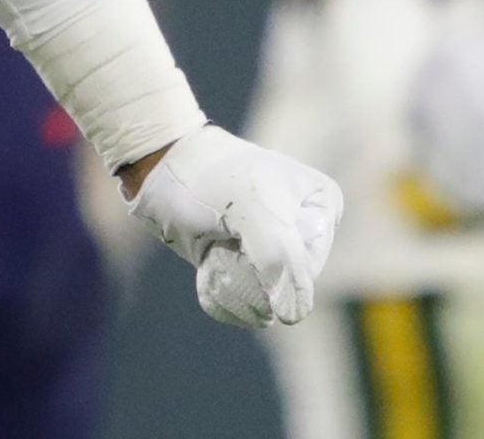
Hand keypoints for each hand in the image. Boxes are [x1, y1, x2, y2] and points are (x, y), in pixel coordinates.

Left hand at [126, 125, 341, 327]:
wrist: (160, 167)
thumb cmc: (210, 178)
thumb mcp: (252, 211)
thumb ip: (281, 261)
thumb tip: (294, 315)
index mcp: (323, 208)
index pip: (307, 270)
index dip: (271, 263)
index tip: (242, 229)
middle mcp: (304, 231)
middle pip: (287, 291)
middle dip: (250, 279)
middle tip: (224, 240)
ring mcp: (274, 250)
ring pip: (264, 304)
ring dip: (233, 289)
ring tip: (215, 250)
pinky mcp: (245, 266)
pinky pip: (243, 304)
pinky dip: (221, 296)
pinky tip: (208, 268)